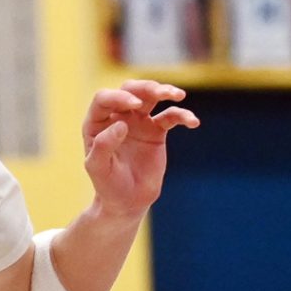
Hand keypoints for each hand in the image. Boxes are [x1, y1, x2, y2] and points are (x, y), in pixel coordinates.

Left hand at [82, 81, 199, 218]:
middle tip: (160, 94)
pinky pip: (170, 117)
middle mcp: (117, 117)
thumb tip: (121, 124)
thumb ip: (103, 146)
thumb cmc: (107, 185)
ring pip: (150, 97)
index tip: (135, 105)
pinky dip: (182, 116)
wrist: (127, 202)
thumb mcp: (97, 169)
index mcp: (97, 123)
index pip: (105, 99)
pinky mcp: (156, 131)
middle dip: (145, 87)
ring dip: (164, 91)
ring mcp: (138, 122)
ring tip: (178, 96)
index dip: (119, 97)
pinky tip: (193, 122)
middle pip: (130, 90)